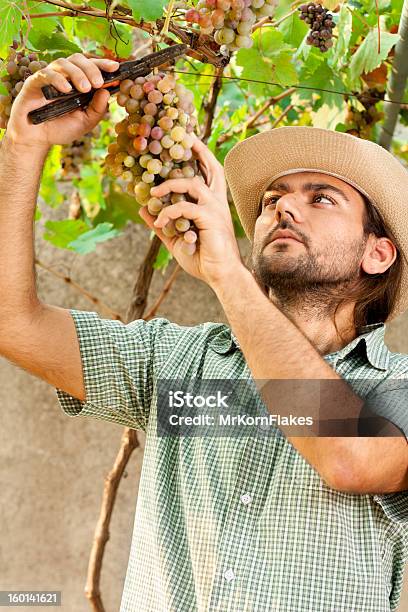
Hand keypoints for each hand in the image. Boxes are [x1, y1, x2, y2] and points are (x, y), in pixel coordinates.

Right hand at [5, 53, 119, 149]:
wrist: (37, 138)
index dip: (103, 64)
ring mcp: (49, 77)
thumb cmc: (61, 128)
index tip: (115, 68)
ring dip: (77, 73)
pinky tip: (66, 89)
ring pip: (64, 63)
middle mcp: (65, 76)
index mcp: (78, 82)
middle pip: (79, 59)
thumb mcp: (85, 122)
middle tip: (98, 83)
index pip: (91, 66)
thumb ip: (97, 109)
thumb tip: (107, 92)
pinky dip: (58, 79)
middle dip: (91, 68)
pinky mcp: (35, 82)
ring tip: (85, 88)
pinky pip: (46, 74)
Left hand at [138, 134, 242, 287]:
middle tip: (183, 136)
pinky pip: (184, 208)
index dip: (200, 156)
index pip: (208, 174)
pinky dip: (168, 213)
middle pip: (211, 168)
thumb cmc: (203, 258)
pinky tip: (158, 223)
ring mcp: (215, 209)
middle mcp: (216, 202)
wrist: (220, 275)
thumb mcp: (176, 239)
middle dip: (198, 150)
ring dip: (169, 186)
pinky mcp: (209, 218)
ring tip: (153, 193)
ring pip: (191, 184)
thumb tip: (144, 210)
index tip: (188, 140)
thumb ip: (162, 223)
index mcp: (212, 204)